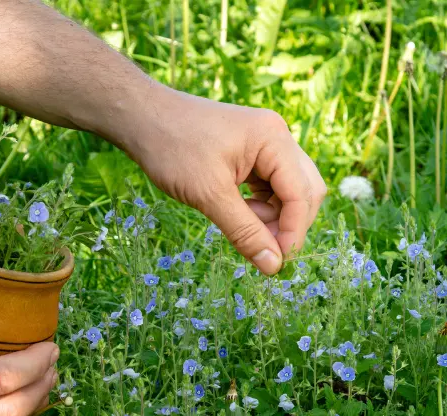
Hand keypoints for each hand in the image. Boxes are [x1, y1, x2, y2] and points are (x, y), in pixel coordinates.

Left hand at [118, 86, 326, 274]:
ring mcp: (266, 145)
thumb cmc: (172, 149)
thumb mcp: (209, 195)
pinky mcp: (252, 154)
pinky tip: (238, 215)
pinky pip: (271, 188)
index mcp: (273, 139)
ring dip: (273, 218)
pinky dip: (260, 208)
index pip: (302, 193)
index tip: (276, 262)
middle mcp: (277, 138)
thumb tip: (274, 266)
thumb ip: (245, 232)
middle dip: (288, 224)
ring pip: (289, 193)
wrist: (141, 116)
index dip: (294, 231)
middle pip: (305, 191)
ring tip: (241, 225)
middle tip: (262, 248)